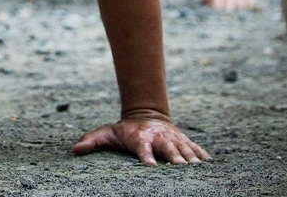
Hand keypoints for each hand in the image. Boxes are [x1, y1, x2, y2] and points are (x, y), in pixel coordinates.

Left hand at [72, 110, 210, 164]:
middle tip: (182, 170)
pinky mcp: (184, 142)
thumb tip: (75, 149)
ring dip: (192, 160)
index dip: (146, 157)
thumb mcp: (107, 133)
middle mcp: (159, 139)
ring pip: (185, 150)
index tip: (150, 167)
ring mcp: (174, 140)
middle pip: (169, 150)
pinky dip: (204, 157)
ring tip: (199, 171)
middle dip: (176, 160)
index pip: (143, 149)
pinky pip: (196, 149)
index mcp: (140, 139)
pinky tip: (211, 167)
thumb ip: (92, 140)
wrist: (146, 114)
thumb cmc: (125, 130)